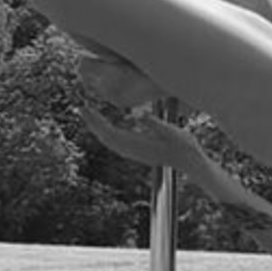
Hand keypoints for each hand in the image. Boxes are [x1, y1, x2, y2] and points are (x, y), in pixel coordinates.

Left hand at [79, 104, 205, 175]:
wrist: (190, 162)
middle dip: (93, 123)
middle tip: (81, 108)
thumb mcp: (172, 131)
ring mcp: (134, 152)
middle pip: (106, 137)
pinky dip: (107, 133)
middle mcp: (132, 150)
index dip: (97, 121)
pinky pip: (116, 142)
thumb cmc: (184, 145)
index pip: (110, 132)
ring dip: (98, 128)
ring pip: (109, 140)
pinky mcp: (137, 151)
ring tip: (89, 114)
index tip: (87, 109)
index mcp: (137, 144)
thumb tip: (139, 115)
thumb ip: (155, 123)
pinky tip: (105, 126)